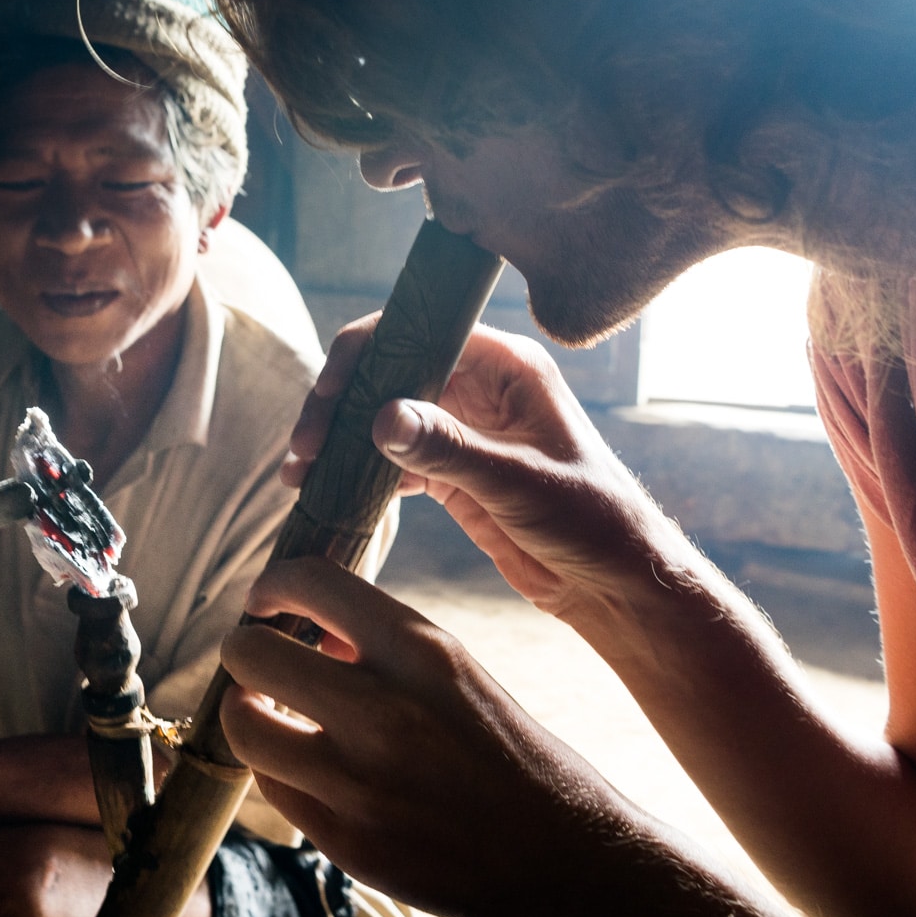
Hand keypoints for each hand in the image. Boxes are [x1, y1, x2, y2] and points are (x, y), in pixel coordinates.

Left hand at [220, 558, 634, 916]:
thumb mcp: (458, 671)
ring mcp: (359, 782)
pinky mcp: (346, 841)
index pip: (310, 581)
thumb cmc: (511, 753)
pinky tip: (309, 766)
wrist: (562, 856)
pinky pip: (273, 789)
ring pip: (243, 725)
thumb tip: (311, 630)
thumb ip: (383, 645)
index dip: (273, 586)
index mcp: (422, 650)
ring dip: (248, 713)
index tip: (268, 601)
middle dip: (245, 650)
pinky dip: (280, 771)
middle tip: (260, 662)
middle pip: (250, 653)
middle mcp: (383, 711)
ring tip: (273, 714)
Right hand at [287, 321, 694, 618]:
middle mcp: (481, 387)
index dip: (366, 354)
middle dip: (341, 402)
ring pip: (384, 418)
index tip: (329, 395)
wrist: (614, 585)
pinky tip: (327, 494)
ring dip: (341, 441)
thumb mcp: (518, 482)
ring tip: (301, 472)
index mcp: (507, 366)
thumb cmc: (591, 521)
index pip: (421, 332)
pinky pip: (393, 461)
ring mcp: (464, 430)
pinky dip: (359, 475)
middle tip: (304, 443)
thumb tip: (381, 416)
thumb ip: (450, 448)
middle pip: (392, 372)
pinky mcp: (453, 474)